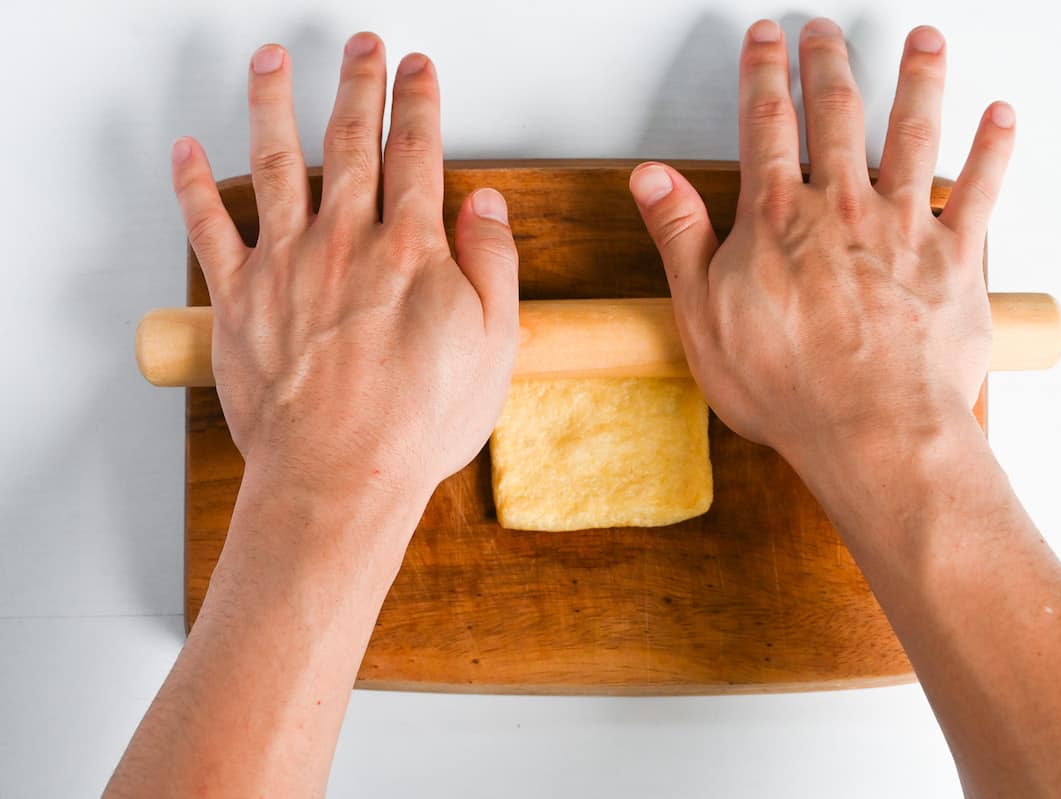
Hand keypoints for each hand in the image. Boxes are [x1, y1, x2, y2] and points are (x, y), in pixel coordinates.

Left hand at [170, 34, 517, 500]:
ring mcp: (286, 264)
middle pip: (351, 139)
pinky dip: (194, 184)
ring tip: (272, 61)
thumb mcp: (494, 346)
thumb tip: (486, 205)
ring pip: (277, 161)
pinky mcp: (240, 298)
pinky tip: (188, 150)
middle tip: (362, 46)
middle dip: (358, 83)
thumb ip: (494, 265)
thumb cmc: (417, 422)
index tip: (418, 70)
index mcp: (410, 249)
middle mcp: (345, 241)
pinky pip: (209, 227)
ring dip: (274, 102)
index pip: (417, 152)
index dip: (419, 103)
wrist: (341, 475)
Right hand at [628, 18, 1012, 471]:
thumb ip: (680, 238)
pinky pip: (980, 191)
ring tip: (922, 40)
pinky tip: (999, 115)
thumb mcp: (702, 316)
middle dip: (830, 63)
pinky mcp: (955, 260)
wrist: (872, 431)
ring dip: (917, 79)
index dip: (763, 72)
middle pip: (838, 113)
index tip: (766, 38)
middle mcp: (843, 207)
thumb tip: (652, 179)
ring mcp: (904, 228)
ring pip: (914, 132)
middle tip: (827, 30)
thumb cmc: (790, 387)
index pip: (765, 123)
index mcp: (778, 218)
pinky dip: (992, 150)